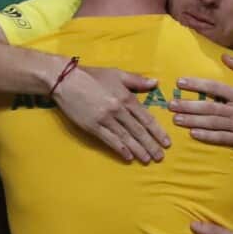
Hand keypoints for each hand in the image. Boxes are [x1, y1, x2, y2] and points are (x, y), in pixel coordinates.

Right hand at [52, 65, 169, 162]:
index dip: (157, 131)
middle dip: (151, 145)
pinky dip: (120, 149)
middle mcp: (118, 110)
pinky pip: (109, 140)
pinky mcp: (92, 126)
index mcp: (126, 97)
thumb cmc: (92, 76)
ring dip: (138, 150)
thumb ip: (137, 80)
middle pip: (138, 131)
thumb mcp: (116, 73)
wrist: (66, 80)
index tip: (166, 142)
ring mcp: (105, 119)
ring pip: (126, 138)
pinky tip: (128, 157)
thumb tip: (155, 83)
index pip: (146, 118)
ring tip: (148, 160)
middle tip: (160, 157)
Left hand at [169, 55, 232, 150]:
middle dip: (188, 106)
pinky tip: (194, 134)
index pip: (215, 87)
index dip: (197, 84)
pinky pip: (222, 138)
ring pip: (213, 123)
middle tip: (170, 105)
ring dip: (193, 121)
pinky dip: (208, 136)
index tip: (180, 83)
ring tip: (176, 119)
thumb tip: (225, 55)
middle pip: (209, 107)